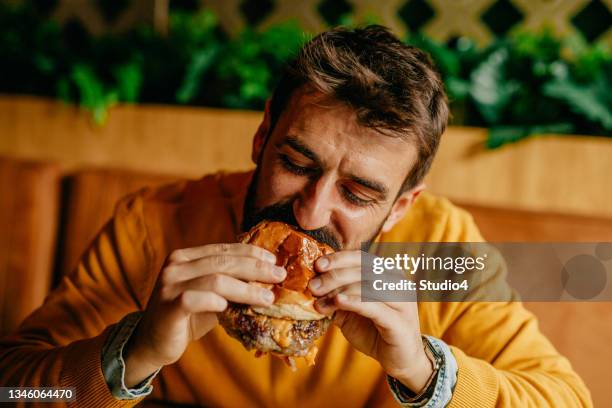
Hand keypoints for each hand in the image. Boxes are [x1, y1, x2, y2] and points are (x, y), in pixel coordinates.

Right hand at [123, 243, 285, 386]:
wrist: (152, 342)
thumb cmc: (186, 317)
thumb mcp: (210, 296)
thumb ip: (229, 284)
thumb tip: (267, 279)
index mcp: (185, 257)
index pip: (223, 250)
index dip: (250, 253)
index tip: (273, 261)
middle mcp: (175, 266)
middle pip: (223, 262)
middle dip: (255, 268)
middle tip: (278, 276)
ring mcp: (169, 285)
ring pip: (215, 279)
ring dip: (246, 289)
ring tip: (267, 298)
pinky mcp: (168, 306)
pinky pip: (195, 299)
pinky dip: (215, 301)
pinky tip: (229, 307)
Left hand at [309, 250, 432, 392]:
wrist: (400, 360)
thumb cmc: (374, 331)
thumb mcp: (350, 310)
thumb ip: (337, 295)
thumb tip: (312, 283)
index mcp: (387, 275)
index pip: (361, 258)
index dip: (339, 259)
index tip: (318, 265)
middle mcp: (398, 283)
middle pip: (363, 270)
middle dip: (334, 276)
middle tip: (313, 286)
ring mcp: (402, 302)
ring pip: (368, 286)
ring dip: (340, 290)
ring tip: (319, 300)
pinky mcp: (400, 323)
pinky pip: (375, 308)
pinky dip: (355, 302)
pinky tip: (338, 302)